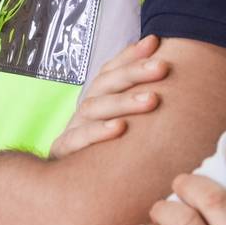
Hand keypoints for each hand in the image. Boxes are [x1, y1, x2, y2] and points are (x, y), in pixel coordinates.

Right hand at [49, 35, 168, 158]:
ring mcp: (73, 127)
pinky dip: (97, 132)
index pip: (112, 69)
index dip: (132, 55)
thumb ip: (136, 86)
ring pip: (94, 108)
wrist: (63, 181)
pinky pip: (77, 139)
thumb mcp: (120, 116)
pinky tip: (120, 128)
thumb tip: (155, 45)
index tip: (156, 43)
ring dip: (123, 102)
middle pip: (106, 84)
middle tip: (162, 68)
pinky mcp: (63, 150)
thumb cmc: (103, 145)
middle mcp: (85, 108)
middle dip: (134, 73)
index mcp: (98, 97)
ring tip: (151, 99)